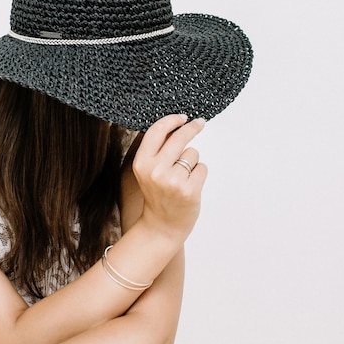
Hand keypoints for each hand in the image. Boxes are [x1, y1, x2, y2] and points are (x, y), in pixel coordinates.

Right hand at [132, 114, 206, 241]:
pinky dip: (199, 174)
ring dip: (192, 162)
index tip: (183, 117)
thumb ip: (158, 149)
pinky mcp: (189, 190)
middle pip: (179, 138)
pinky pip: (202, 168)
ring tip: (182, 178)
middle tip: (200, 123)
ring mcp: (173, 181)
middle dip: (192, 128)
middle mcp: (156, 171)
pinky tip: (189, 186)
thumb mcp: (148, 171)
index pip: (157, 131)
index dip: (172, 120)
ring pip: (193, 153)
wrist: (162, 226)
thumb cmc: (157, 195)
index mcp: (141, 163)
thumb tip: (174, 125)